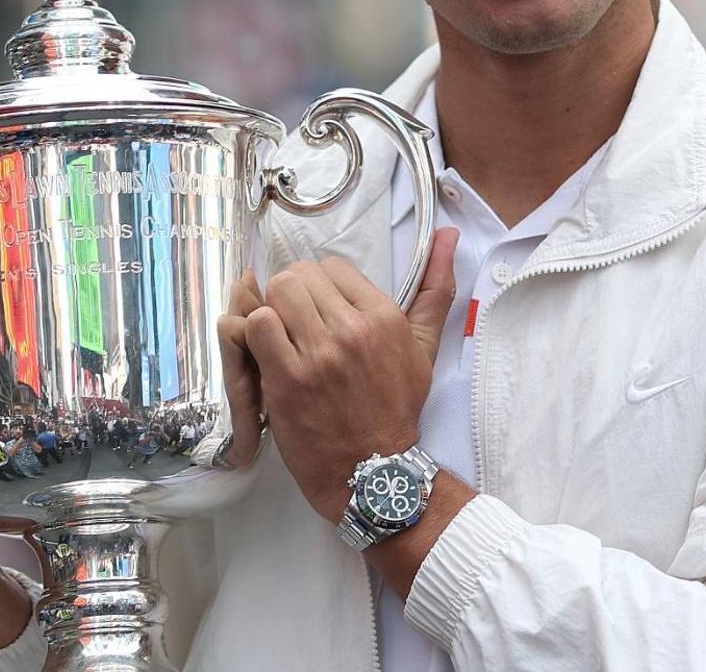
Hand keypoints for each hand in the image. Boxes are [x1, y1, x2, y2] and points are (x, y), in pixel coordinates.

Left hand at [219, 229, 459, 521]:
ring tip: (280, 336)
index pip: (332, 267)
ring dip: (271, 311)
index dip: (319, 286)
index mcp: (383, 317)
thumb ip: (435, 290)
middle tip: (295, 323)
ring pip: (277, 293)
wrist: (373, 469)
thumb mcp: (424, 347)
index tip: (320, 312)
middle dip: (292, 294)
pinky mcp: (288, 380)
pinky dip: (254, 334)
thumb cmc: (396, 407)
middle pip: (300, 275)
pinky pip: (257, 326)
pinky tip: (268, 354)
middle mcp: (352, 330)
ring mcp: (319, 355)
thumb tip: (450, 235)